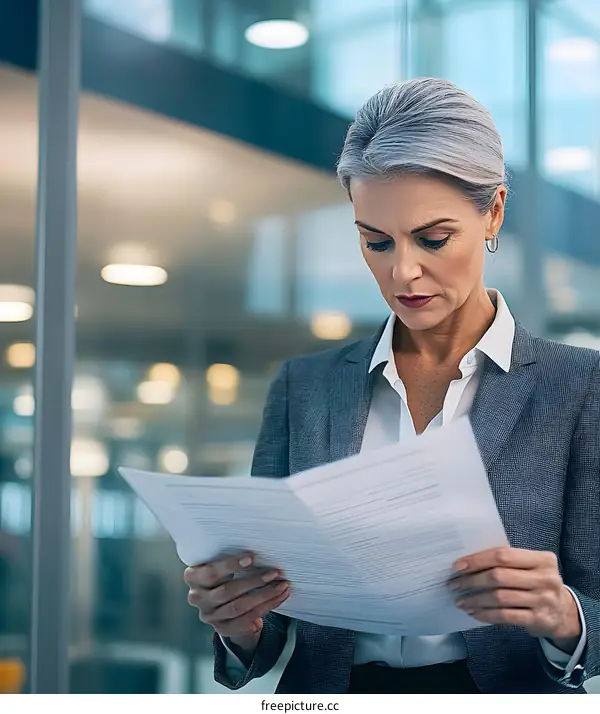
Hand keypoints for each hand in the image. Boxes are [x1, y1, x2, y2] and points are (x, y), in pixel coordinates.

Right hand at [184, 552, 289, 651]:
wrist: (222, 604)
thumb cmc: (224, 575)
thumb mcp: (220, 565)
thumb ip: (228, 557)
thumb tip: (257, 544)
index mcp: (193, 577)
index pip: (211, 572)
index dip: (231, 565)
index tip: (251, 557)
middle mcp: (197, 598)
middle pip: (227, 591)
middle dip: (254, 581)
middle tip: (275, 572)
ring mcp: (209, 616)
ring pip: (239, 607)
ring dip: (264, 595)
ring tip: (282, 585)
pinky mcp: (222, 628)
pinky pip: (247, 619)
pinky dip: (266, 607)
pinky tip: (279, 597)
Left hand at [449, 547, 580, 648]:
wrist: (564, 613)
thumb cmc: (537, 584)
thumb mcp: (531, 568)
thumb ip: (508, 562)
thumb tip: (467, 564)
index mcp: (542, 559)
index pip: (503, 555)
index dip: (477, 560)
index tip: (457, 566)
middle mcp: (545, 578)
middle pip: (499, 576)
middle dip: (471, 581)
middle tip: (454, 585)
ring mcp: (543, 600)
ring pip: (500, 598)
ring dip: (475, 599)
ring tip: (460, 601)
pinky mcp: (539, 619)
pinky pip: (506, 616)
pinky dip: (486, 614)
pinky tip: (474, 612)